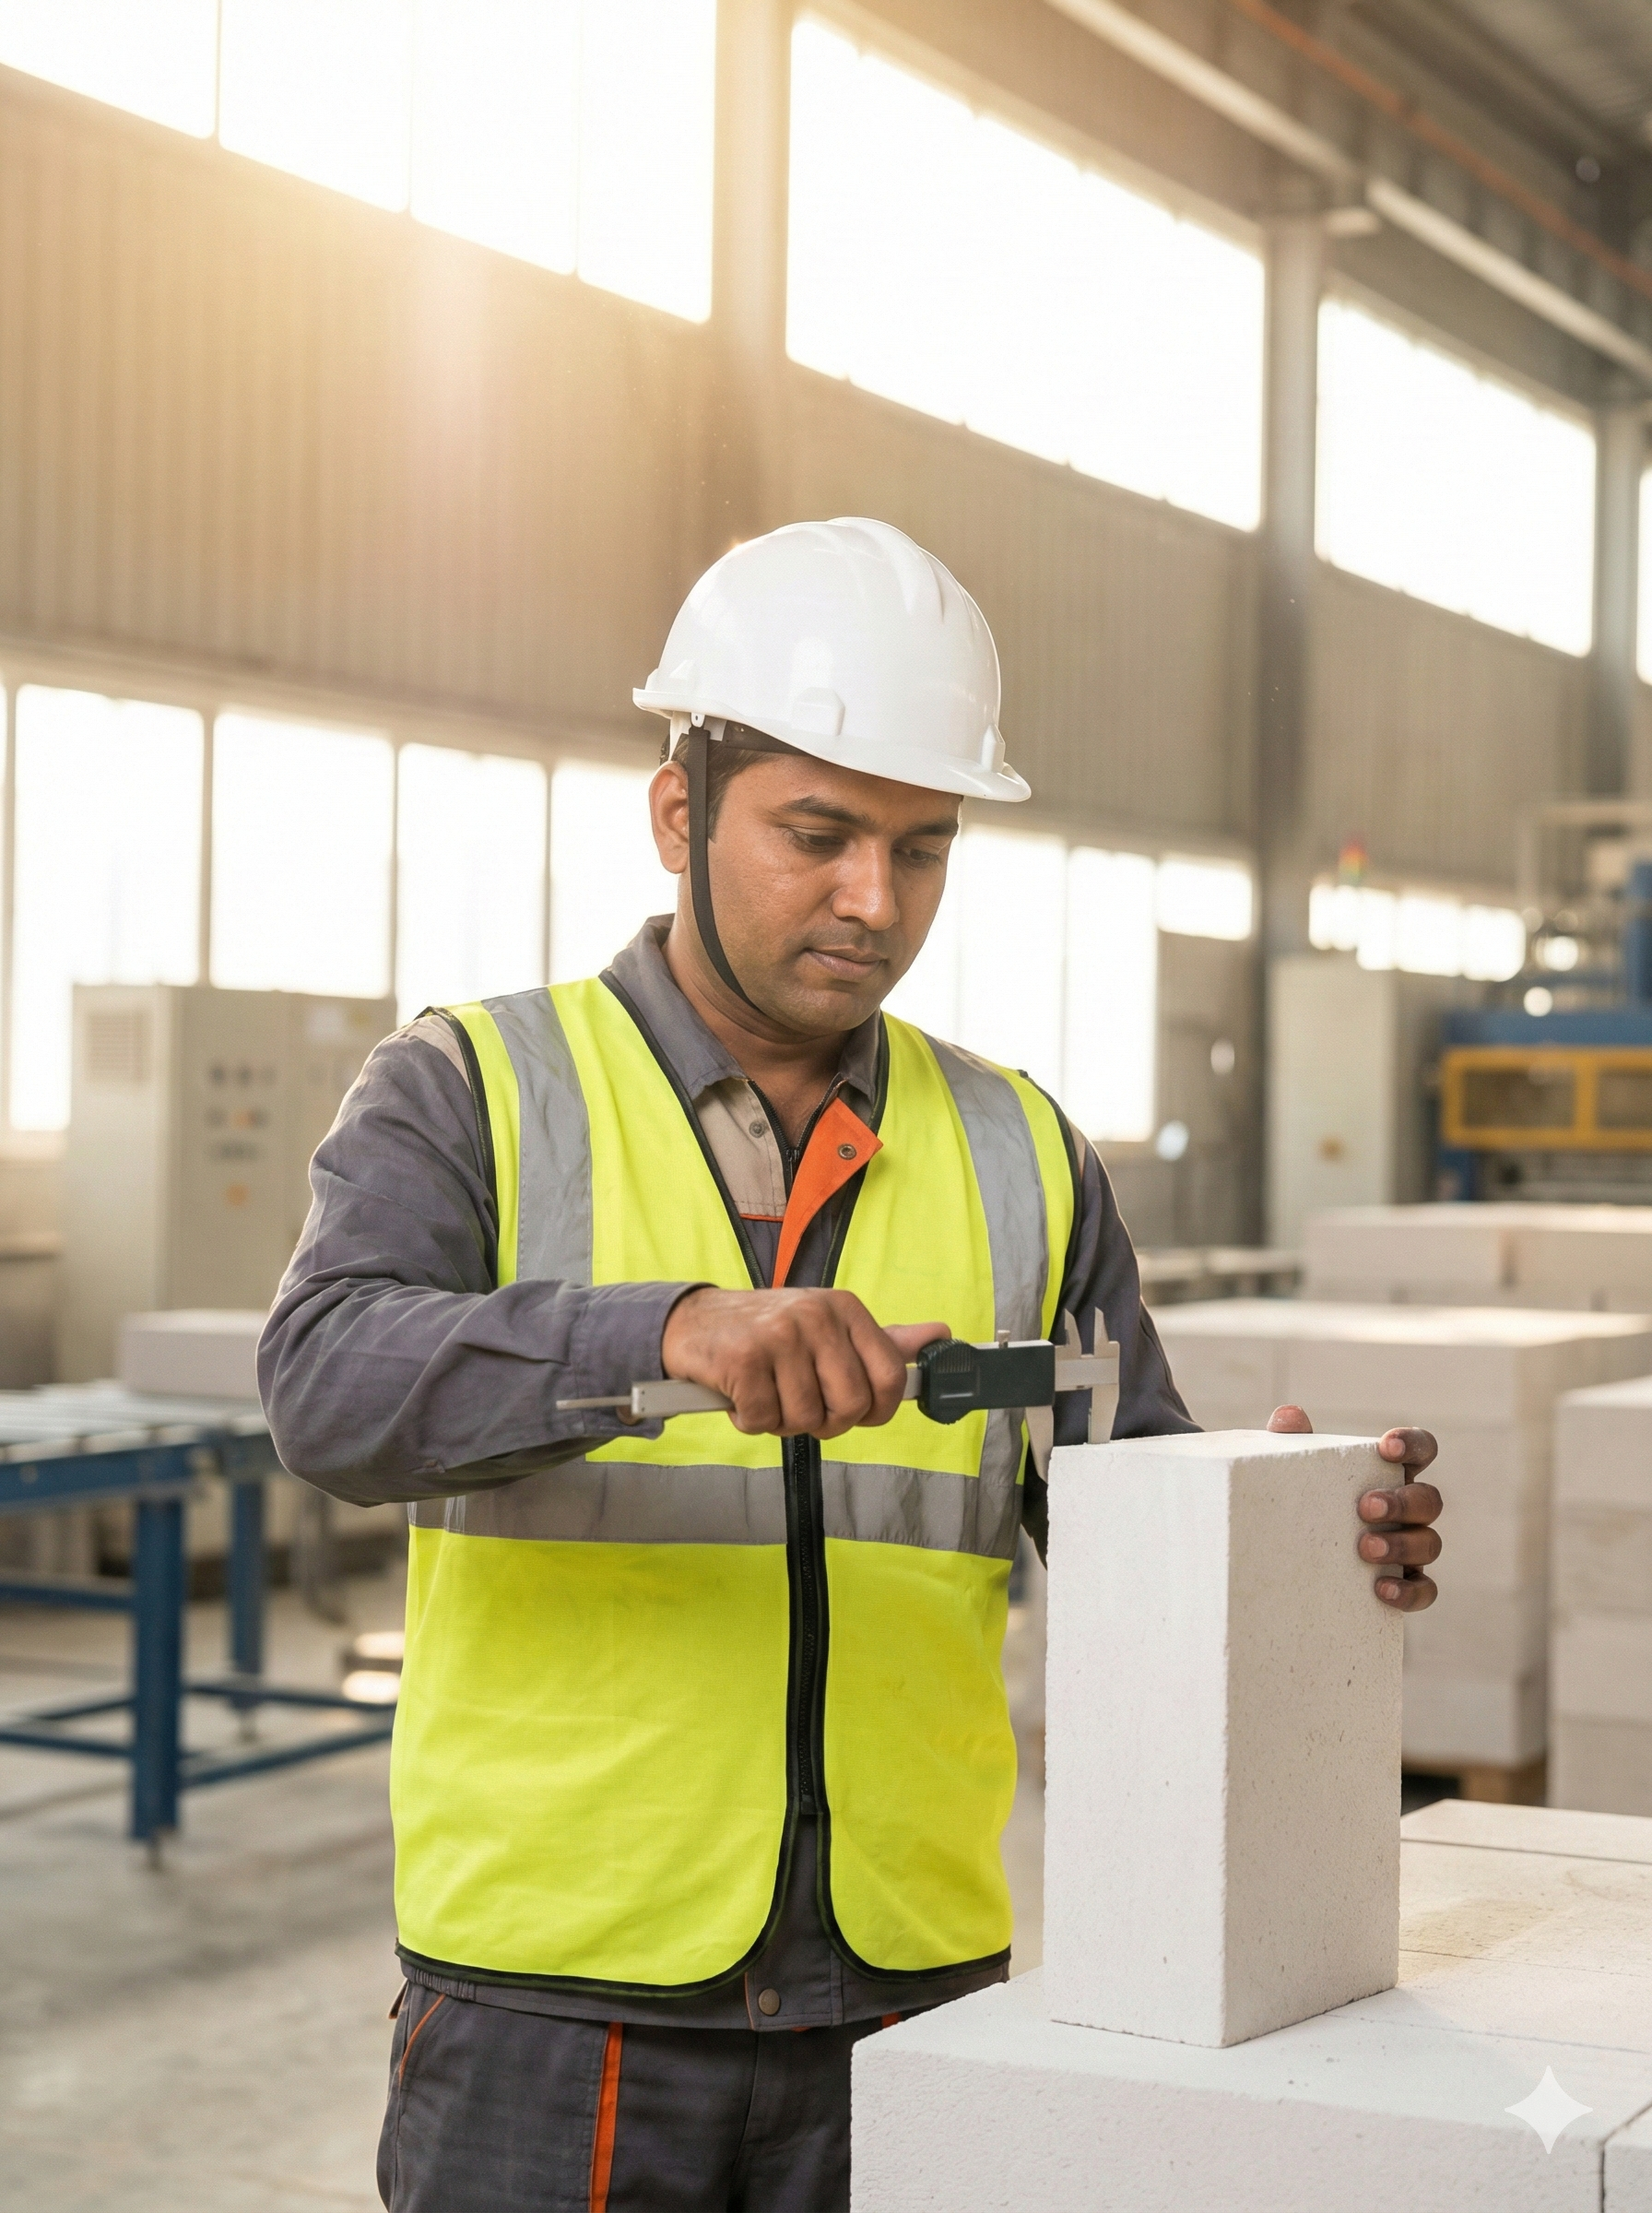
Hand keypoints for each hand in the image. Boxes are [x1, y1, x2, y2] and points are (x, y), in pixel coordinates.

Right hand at [661, 1287, 948, 1440]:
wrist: (693, 1323)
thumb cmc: (769, 1332)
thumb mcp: (830, 1326)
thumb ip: (883, 1341)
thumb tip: (941, 1336)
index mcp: (845, 1309)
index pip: (890, 1378)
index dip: (876, 1410)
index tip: (854, 1413)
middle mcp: (816, 1316)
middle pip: (850, 1406)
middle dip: (826, 1421)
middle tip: (800, 1406)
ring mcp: (780, 1336)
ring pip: (806, 1419)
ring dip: (783, 1422)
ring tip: (767, 1394)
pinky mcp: (744, 1358)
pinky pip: (764, 1420)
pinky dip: (751, 1421)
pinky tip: (742, 1397)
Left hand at [1267, 1407, 1441, 1611]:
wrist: (1287, 1564)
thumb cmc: (1301, 1503)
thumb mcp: (1292, 1472)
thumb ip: (1291, 1442)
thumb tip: (1289, 1416)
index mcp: (1388, 1475)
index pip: (1420, 1450)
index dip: (1413, 1444)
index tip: (1386, 1447)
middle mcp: (1408, 1511)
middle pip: (1429, 1500)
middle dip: (1402, 1502)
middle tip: (1365, 1507)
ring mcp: (1411, 1549)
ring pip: (1430, 1543)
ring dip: (1402, 1544)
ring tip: (1364, 1548)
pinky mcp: (1407, 1586)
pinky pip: (1425, 1591)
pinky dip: (1409, 1591)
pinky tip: (1382, 1590)